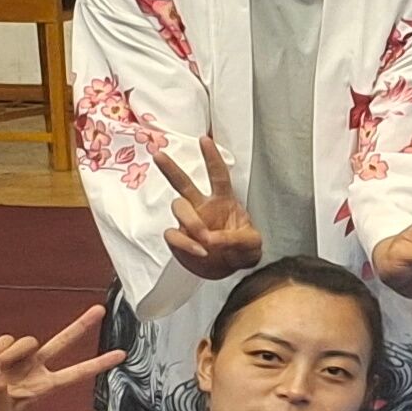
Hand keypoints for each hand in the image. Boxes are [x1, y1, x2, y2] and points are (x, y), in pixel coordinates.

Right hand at [0, 308, 126, 410]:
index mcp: (43, 387)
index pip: (77, 373)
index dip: (98, 364)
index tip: (121, 355)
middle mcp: (35, 369)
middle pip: (63, 343)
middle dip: (81, 326)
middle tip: (100, 310)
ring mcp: (17, 359)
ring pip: (28, 341)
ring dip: (12, 354)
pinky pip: (4, 340)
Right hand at [154, 135, 264, 277]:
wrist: (231, 270)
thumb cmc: (242, 251)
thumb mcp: (252, 245)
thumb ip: (238, 239)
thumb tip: (212, 239)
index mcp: (224, 201)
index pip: (218, 175)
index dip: (212, 157)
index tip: (205, 140)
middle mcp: (203, 207)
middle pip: (184, 183)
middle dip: (171, 168)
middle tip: (159, 156)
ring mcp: (189, 222)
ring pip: (178, 208)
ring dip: (191, 221)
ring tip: (205, 237)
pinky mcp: (179, 239)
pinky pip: (173, 235)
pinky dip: (184, 243)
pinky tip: (199, 250)